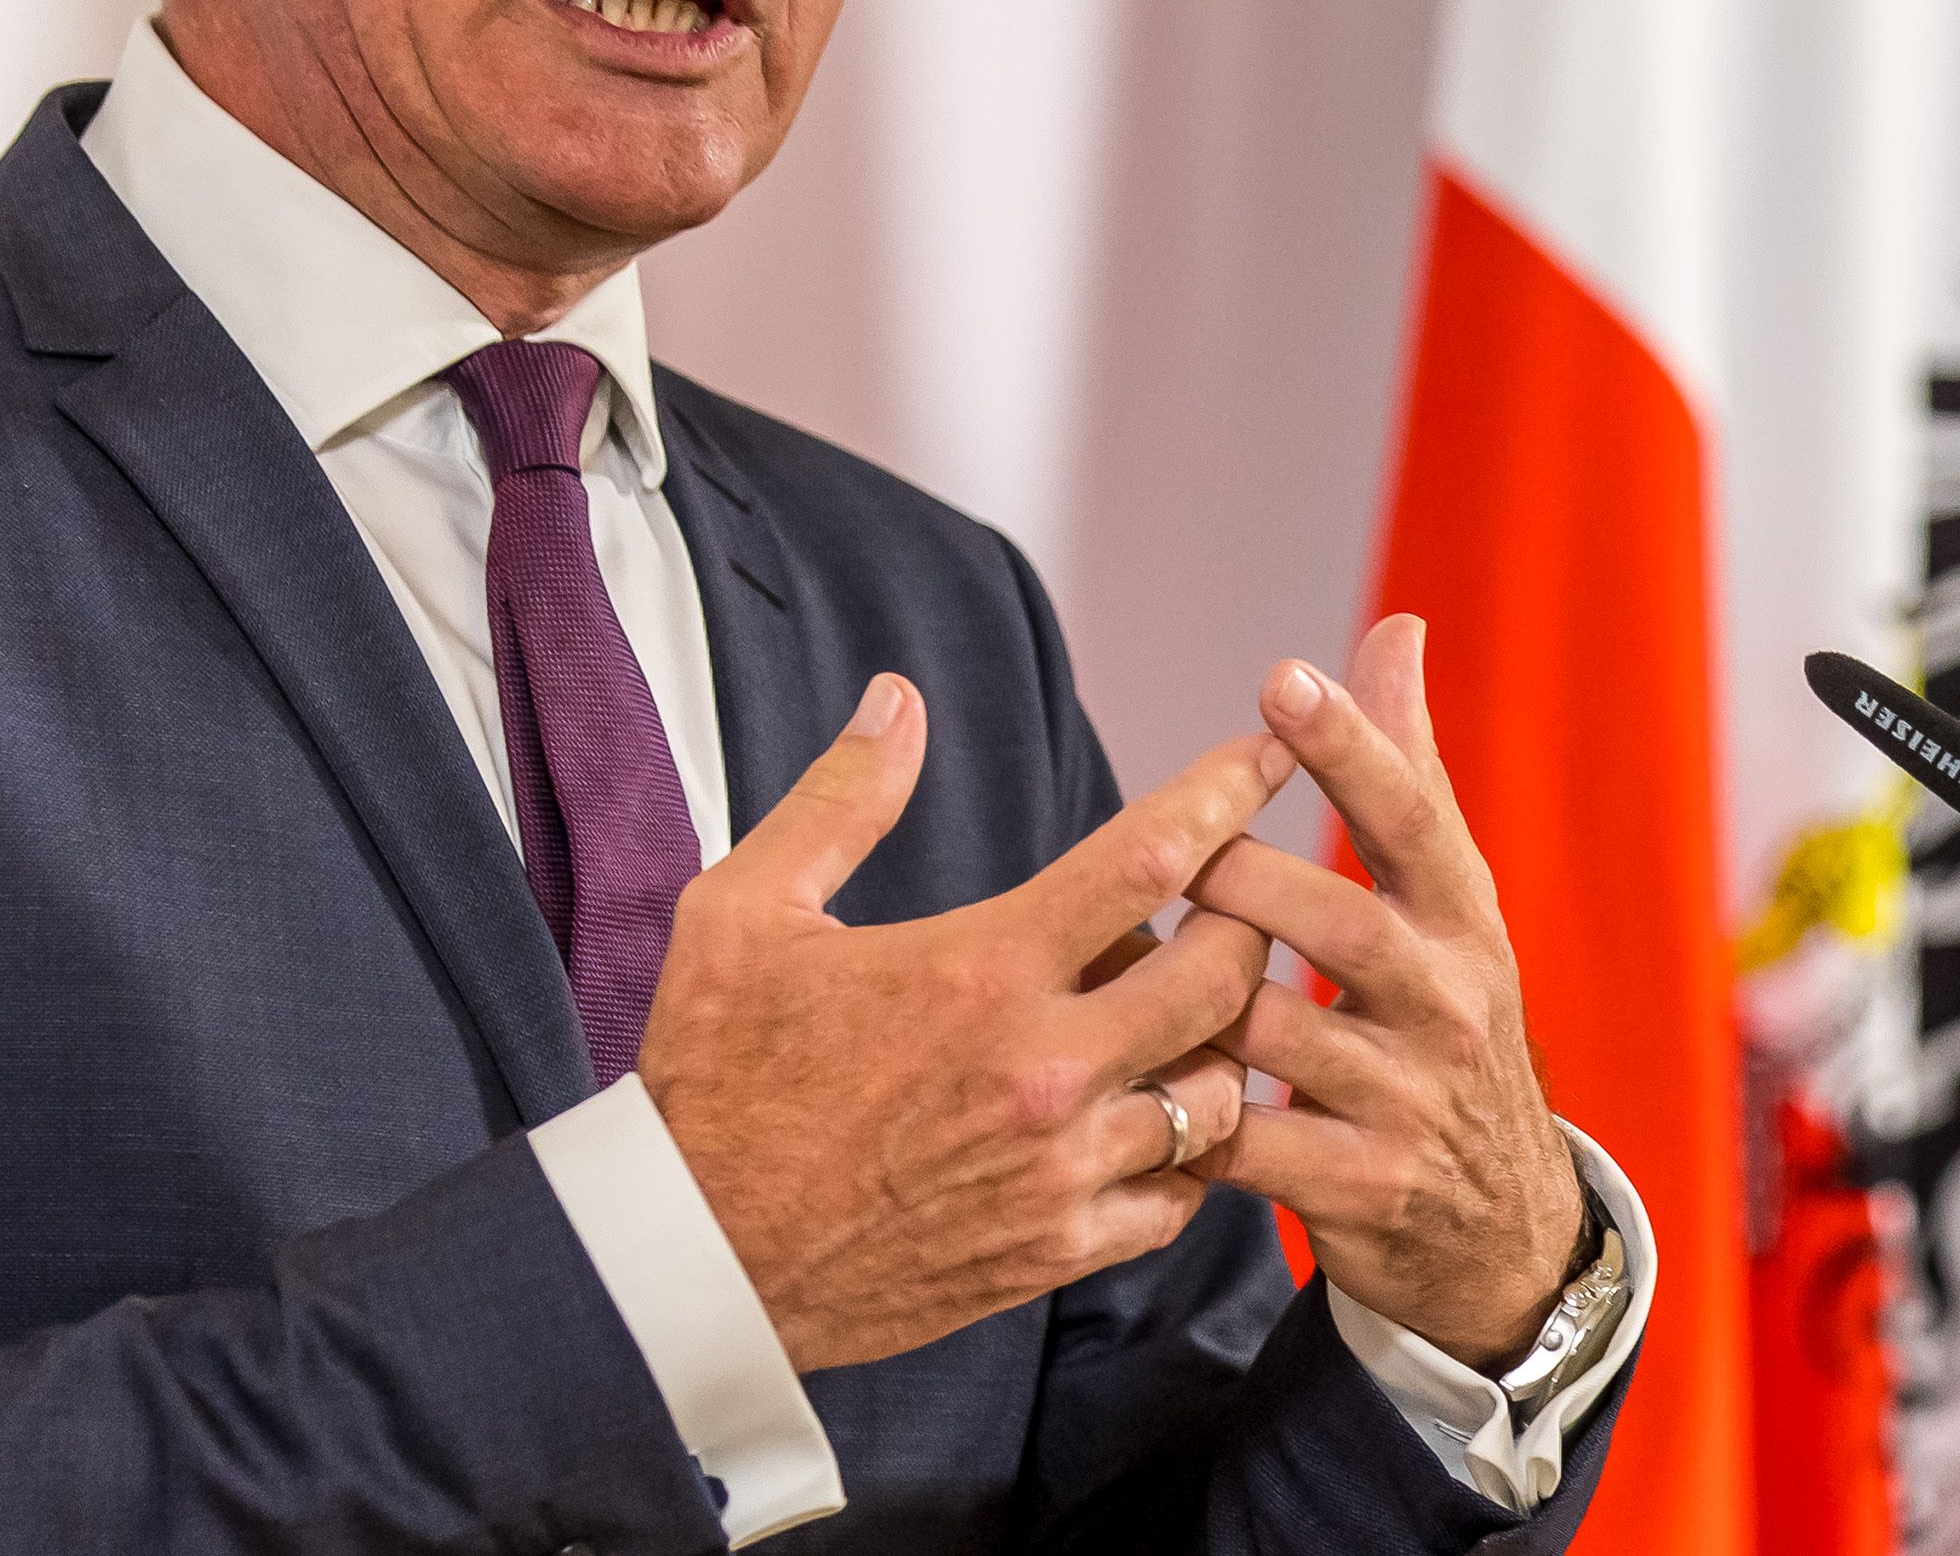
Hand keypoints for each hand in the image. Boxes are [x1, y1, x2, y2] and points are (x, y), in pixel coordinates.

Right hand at [638, 674, 1283, 1373]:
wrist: (692, 1259)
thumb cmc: (713, 1078)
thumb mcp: (745, 911)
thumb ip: (842, 799)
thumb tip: (897, 699)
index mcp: (981, 969)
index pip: (1151, 858)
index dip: (1225, 792)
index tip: (1267, 756)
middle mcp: (1042, 1068)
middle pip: (1224, 974)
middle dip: (1245, 921)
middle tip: (1226, 900)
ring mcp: (1059, 1169)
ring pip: (1220, 1092)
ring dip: (1221, 1041)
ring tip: (1182, 1013)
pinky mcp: (1056, 1251)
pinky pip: (1181, 1197)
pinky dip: (1187, 1151)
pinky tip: (1152, 1115)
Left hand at [1180, 616, 1583, 1372]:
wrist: (1503, 1223)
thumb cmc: (1443, 1019)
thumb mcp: (1446, 902)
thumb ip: (1406, 767)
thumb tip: (1395, 625)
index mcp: (1463, 919)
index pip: (1414, 817)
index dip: (1350, 746)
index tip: (1281, 677)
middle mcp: (1450, 1002)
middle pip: (1335, 923)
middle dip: (1238, 882)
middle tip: (1162, 856)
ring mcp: (1408, 1099)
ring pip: (1276, 1030)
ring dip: (1190, 995)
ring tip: (1123, 968)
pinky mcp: (1363, 1187)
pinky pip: (1249, 1139)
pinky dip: (1185, 1109)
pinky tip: (1136, 1083)